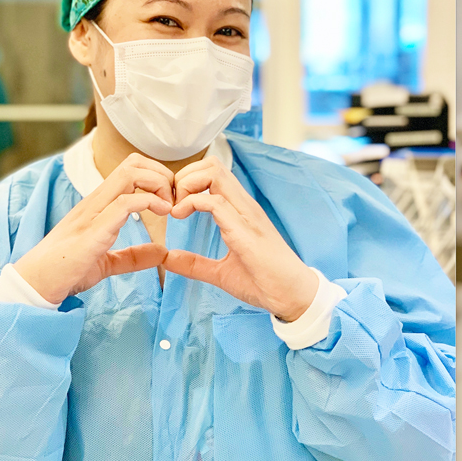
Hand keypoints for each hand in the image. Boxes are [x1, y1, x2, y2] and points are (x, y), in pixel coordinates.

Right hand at [14, 153, 174, 304]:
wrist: (36, 286)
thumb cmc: (66, 271)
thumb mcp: (106, 261)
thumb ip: (133, 256)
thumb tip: (160, 252)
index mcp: (98, 205)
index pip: (130, 169)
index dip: (158, 176)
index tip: (172, 200)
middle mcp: (95, 202)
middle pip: (133, 163)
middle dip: (162, 174)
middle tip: (174, 201)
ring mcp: (93, 213)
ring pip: (130, 173)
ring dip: (159, 184)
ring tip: (170, 207)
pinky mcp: (93, 230)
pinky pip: (125, 202)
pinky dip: (150, 202)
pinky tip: (163, 214)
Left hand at [162, 156, 318, 321]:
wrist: (292, 296)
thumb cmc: (264, 282)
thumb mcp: (221, 272)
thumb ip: (195, 264)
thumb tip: (169, 259)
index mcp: (240, 212)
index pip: (213, 174)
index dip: (187, 181)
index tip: (174, 206)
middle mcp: (244, 206)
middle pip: (212, 165)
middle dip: (184, 177)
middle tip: (173, 204)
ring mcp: (246, 215)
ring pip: (213, 174)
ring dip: (186, 186)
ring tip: (176, 211)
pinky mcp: (245, 230)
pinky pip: (214, 201)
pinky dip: (191, 203)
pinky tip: (180, 217)